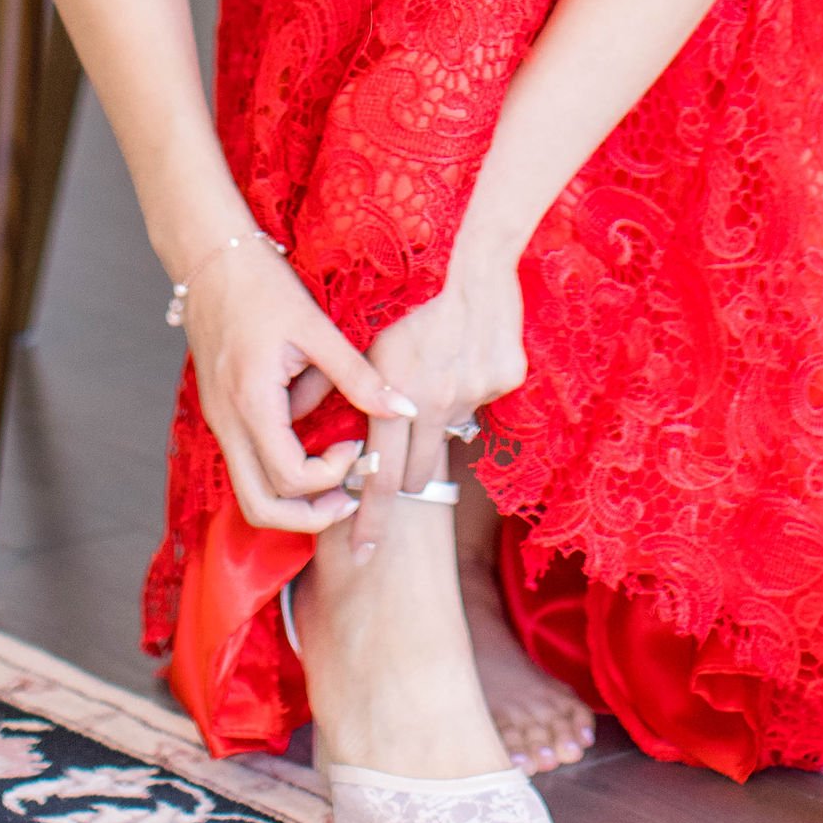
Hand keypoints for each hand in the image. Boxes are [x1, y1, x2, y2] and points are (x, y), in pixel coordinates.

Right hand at [183, 249, 413, 533]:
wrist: (210, 258)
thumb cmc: (262, 285)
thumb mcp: (316, 327)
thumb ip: (359, 375)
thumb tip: (406, 409)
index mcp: (252, 402)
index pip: (290, 478)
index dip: (331, 475)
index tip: (357, 445)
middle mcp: (227, 422)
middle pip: (260, 506)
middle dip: (309, 516)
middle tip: (349, 498)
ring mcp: (219, 422)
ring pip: (248, 494)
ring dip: (292, 504)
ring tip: (335, 485)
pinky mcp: (222, 415)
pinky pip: (246, 468)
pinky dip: (278, 478)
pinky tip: (311, 452)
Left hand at [349, 259, 527, 542]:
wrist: (473, 268)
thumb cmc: (413, 307)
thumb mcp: (371, 345)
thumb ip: (345, 391)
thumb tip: (319, 430)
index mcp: (393, 396)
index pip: (380, 478)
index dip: (370, 520)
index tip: (363, 554)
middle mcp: (433, 402)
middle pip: (418, 473)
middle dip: (408, 474)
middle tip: (403, 461)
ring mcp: (472, 394)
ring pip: (451, 438)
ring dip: (439, 427)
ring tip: (436, 385)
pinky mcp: (503, 383)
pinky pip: (482, 404)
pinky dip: (472, 392)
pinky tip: (466, 359)